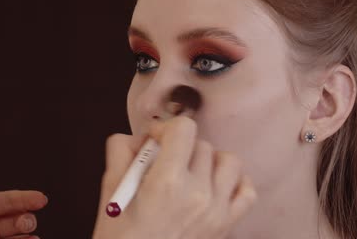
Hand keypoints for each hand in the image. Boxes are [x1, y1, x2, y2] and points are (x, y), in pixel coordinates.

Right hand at [93, 116, 256, 238]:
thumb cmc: (121, 236)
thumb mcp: (109, 190)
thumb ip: (121, 151)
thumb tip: (140, 136)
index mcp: (167, 182)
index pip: (184, 129)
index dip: (166, 128)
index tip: (155, 141)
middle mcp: (198, 193)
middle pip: (202, 145)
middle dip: (182, 148)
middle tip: (165, 163)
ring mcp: (217, 210)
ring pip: (229, 161)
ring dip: (211, 161)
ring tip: (192, 172)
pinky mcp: (227, 225)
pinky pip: (247, 191)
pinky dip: (235, 183)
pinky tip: (216, 186)